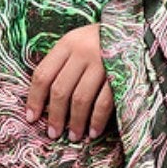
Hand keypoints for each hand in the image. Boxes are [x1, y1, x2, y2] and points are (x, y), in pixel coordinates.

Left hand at [26, 23, 114, 140]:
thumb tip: (45, 99)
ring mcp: (102, 64)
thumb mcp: (78, 43)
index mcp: (67, 44)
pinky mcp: (120, 75)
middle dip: (55, 116)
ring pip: (80, 98)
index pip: (43, 74)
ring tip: (73, 136)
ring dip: (75, 122)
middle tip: (52, 133)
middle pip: (60, 90)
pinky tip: (93, 132)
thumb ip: (62, 63)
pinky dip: (97, 120)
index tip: (31, 118)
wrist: (135, 30)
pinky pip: (104, 102)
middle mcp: (82, 52)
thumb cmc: (102, 41)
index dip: (34, 99)